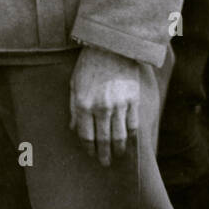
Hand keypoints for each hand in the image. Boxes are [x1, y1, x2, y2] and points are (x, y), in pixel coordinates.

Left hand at [69, 46, 140, 166]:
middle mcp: (102, 107)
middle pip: (104, 140)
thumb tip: (74, 129)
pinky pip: (133, 124)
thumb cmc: (89, 64)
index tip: (91, 154)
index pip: (86, 136)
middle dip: (104, 155)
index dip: (89, 149)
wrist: (112, 44)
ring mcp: (119, 104)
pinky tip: (128, 141)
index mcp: (84, 103)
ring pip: (120, 136)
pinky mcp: (134, 99)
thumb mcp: (74, 84)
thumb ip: (74, 108)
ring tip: (117, 155)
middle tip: (105, 163)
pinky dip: (130, 136)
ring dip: (118, 150)